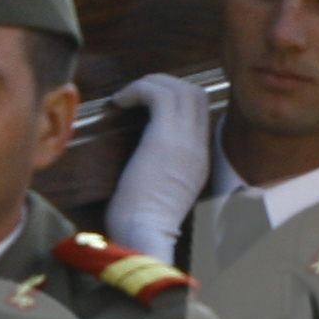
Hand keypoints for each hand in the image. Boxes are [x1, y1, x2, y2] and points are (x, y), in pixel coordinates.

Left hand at [105, 74, 211, 259]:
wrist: (145, 235)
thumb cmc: (142, 223)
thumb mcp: (160, 192)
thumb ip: (160, 170)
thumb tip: (141, 159)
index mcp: (200, 159)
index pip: (200, 111)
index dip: (174, 98)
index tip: (147, 103)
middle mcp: (198, 145)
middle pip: (194, 92)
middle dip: (165, 83)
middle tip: (137, 93)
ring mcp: (185, 140)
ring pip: (179, 88)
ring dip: (149, 84)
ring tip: (126, 96)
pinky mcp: (164, 137)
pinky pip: (157, 94)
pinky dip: (137, 90)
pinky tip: (118, 102)